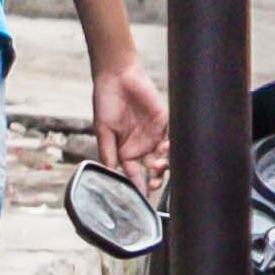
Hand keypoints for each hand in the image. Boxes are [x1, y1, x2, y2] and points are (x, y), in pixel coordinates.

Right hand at [90, 61, 166, 189]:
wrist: (117, 77)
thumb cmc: (105, 102)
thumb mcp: (102, 130)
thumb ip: (108, 152)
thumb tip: (110, 173)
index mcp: (125, 151)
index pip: (134, 174)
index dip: (137, 186)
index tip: (140, 197)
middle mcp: (141, 146)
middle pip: (151, 170)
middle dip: (155, 180)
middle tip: (154, 184)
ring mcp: (153, 135)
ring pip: (163, 158)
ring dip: (162, 166)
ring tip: (157, 166)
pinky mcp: (164, 123)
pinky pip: (171, 139)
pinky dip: (170, 147)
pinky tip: (164, 148)